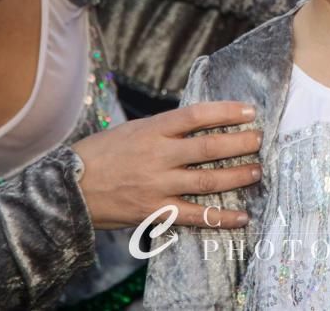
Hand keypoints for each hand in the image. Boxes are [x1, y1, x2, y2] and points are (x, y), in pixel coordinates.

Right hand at [71, 101, 261, 229]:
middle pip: (209, 147)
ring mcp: (158, 185)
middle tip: (259, 140)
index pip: (197, 115)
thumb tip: (198, 122)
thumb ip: (164, 128)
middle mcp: (158, 155)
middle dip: (240, 143)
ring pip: (208, 180)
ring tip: (256, 171)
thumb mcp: (133, 130)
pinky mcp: (156, 211)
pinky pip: (196, 215)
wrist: (70, 188)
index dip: (227, 112)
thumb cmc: (102, 154)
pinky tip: (241, 216)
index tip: (249, 112)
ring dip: (237, 176)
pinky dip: (221, 217)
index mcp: (152, 130)